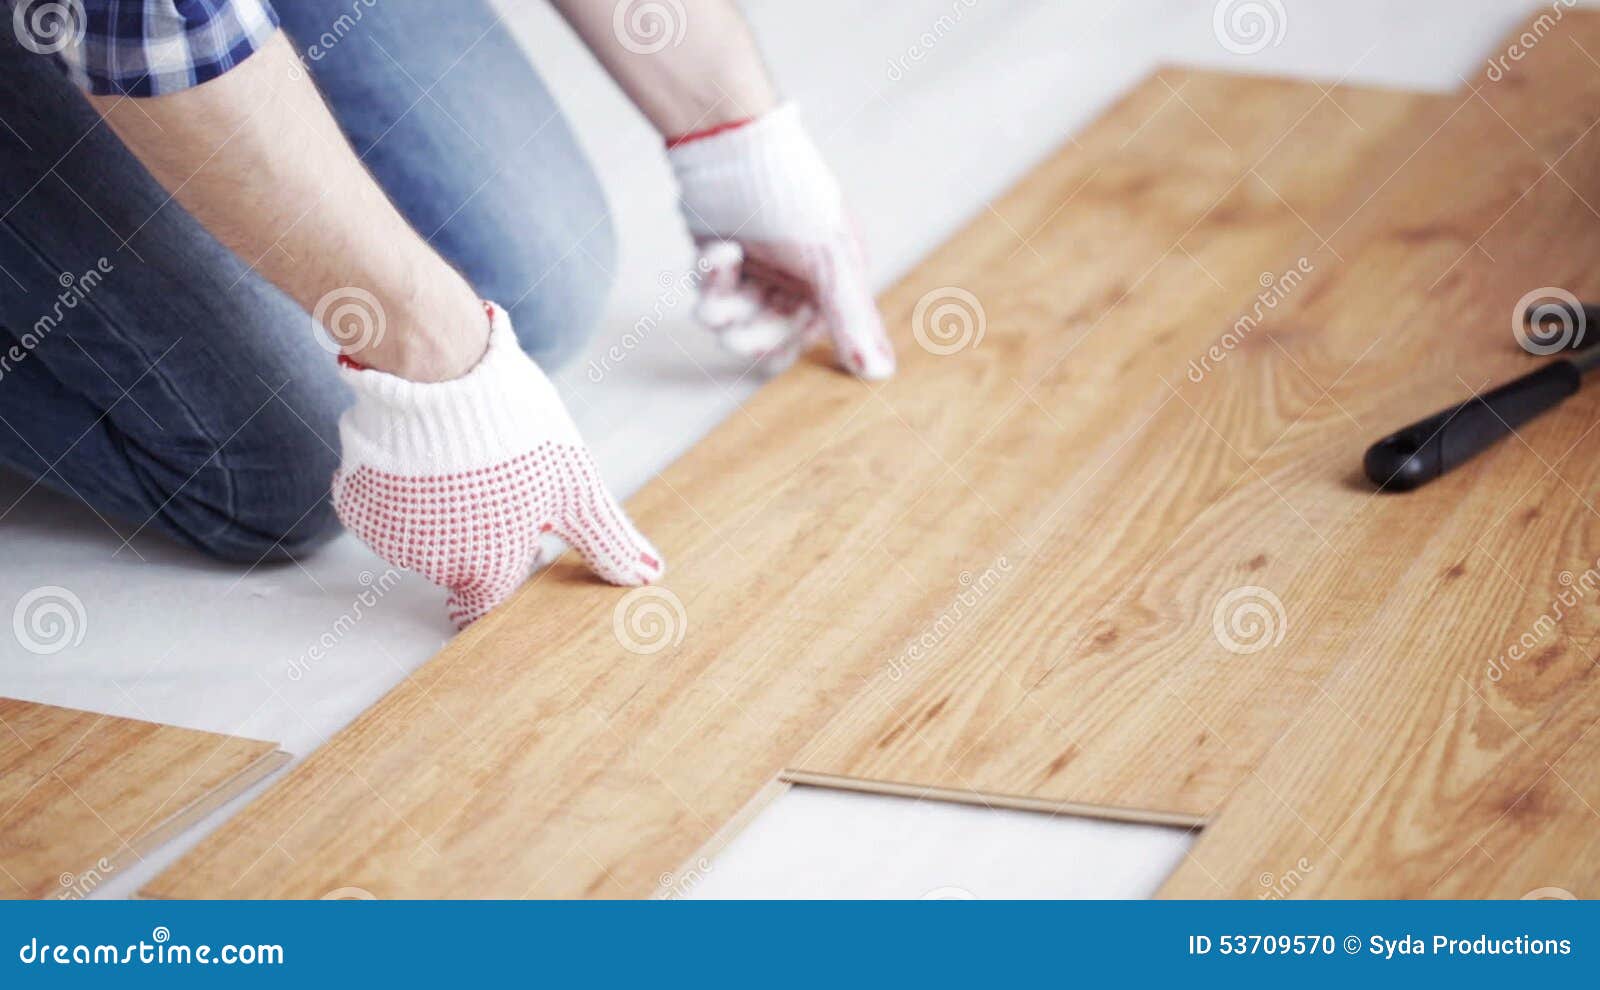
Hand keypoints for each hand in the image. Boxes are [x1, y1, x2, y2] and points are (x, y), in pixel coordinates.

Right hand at [332, 303, 662, 627]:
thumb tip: (649, 578)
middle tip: (495, 481)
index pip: (484, 605)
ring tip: (464, 456)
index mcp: (485, 570)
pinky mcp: (355, 497)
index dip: (500, 574)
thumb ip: (608, 540)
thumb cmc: (517, 431)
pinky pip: (380, 503)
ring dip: (438, 505)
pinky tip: (421, 451)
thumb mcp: (577, 485)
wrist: (436, 368)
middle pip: (455, 563)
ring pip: (418, 532)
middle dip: (474, 532)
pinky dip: (397, 484)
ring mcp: (386, 531)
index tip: (505, 545)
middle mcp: (430, 565)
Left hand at [669, 105, 894, 379]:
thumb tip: (882, 375)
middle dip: (750, 333)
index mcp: (833, 281)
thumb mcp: (830, 262)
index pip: (812, 340)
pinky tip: (718, 248)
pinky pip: (710, 292)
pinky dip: (711, 274)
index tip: (774, 351)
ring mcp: (757, 272)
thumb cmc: (791, 194)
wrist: (731, 143)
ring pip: (732, 322)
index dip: (790, 348)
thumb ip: (852, 321)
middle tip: (738, 328)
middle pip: (767, 340)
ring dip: (723, 304)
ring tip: (723, 267)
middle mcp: (796, 281)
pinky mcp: (721, 263)